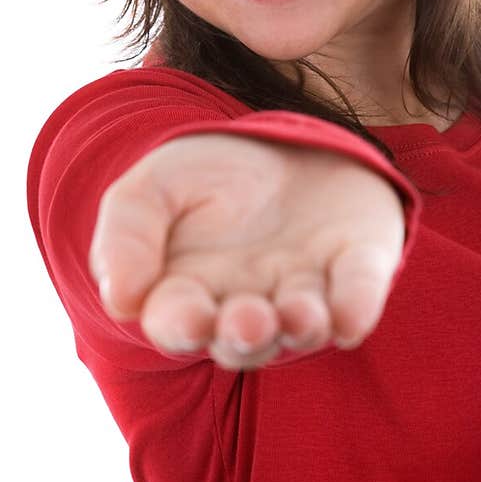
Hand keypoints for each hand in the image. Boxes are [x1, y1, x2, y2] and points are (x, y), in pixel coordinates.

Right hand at [88, 132, 405, 370]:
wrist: (285, 141)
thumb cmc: (210, 175)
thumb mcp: (152, 185)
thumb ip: (126, 235)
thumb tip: (122, 301)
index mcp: (190, 294)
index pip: (179, 323)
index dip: (182, 324)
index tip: (187, 315)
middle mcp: (248, 306)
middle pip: (244, 340)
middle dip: (246, 335)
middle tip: (249, 320)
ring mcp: (305, 291)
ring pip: (303, 327)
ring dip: (302, 325)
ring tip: (299, 312)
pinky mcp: (357, 269)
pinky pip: (359, 295)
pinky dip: (358, 306)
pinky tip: (352, 315)